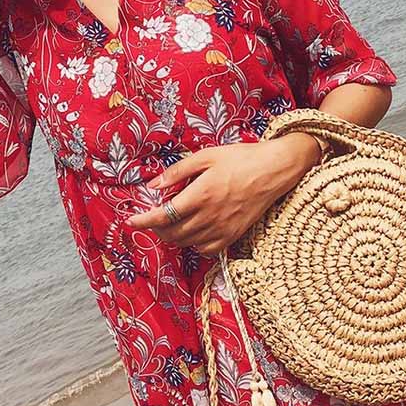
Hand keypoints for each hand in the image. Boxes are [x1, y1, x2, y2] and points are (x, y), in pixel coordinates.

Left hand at [124, 133, 321, 255]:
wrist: (275, 170)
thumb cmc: (242, 158)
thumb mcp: (207, 156)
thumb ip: (177, 172)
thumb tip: (153, 184)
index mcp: (200, 194)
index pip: (163, 215)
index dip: (143, 221)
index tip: (130, 222)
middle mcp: (210, 216)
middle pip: (172, 233)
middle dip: (157, 229)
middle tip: (153, 218)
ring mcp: (223, 228)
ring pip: (187, 243)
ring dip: (174, 236)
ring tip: (172, 223)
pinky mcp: (234, 235)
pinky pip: (207, 249)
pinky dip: (194, 245)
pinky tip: (194, 233)